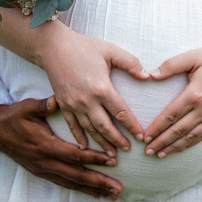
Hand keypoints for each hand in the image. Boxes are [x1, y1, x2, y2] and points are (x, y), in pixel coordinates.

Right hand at [0, 98, 122, 199]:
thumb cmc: (14, 117)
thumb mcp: (27, 107)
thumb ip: (43, 105)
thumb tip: (57, 100)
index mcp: (45, 146)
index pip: (73, 155)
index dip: (93, 158)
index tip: (111, 159)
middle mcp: (46, 162)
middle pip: (76, 175)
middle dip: (99, 182)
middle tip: (118, 189)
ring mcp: (44, 170)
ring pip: (72, 183)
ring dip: (93, 190)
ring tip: (112, 195)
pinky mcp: (43, 173)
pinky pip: (65, 183)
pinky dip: (81, 189)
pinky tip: (94, 193)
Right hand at [40, 26, 149, 154]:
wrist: (54, 47)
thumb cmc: (84, 47)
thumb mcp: (110, 50)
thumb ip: (130, 63)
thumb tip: (147, 76)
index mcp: (101, 88)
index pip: (121, 112)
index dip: (132, 126)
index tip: (140, 136)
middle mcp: (87, 101)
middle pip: (106, 127)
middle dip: (118, 140)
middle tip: (128, 150)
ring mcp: (74, 105)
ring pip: (90, 130)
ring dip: (102, 143)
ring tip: (111, 154)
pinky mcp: (64, 105)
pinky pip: (73, 126)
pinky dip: (79, 138)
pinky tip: (85, 147)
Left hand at [143, 41, 201, 158]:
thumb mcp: (194, 56)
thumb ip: (171, 65)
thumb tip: (151, 75)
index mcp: (195, 94)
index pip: (170, 116)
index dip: (156, 128)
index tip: (145, 137)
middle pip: (178, 131)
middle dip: (161, 142)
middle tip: (148, 151)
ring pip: (190, 138)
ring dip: (174, 147)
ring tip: (161, 154)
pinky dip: (190, 144)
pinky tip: (181, 148)